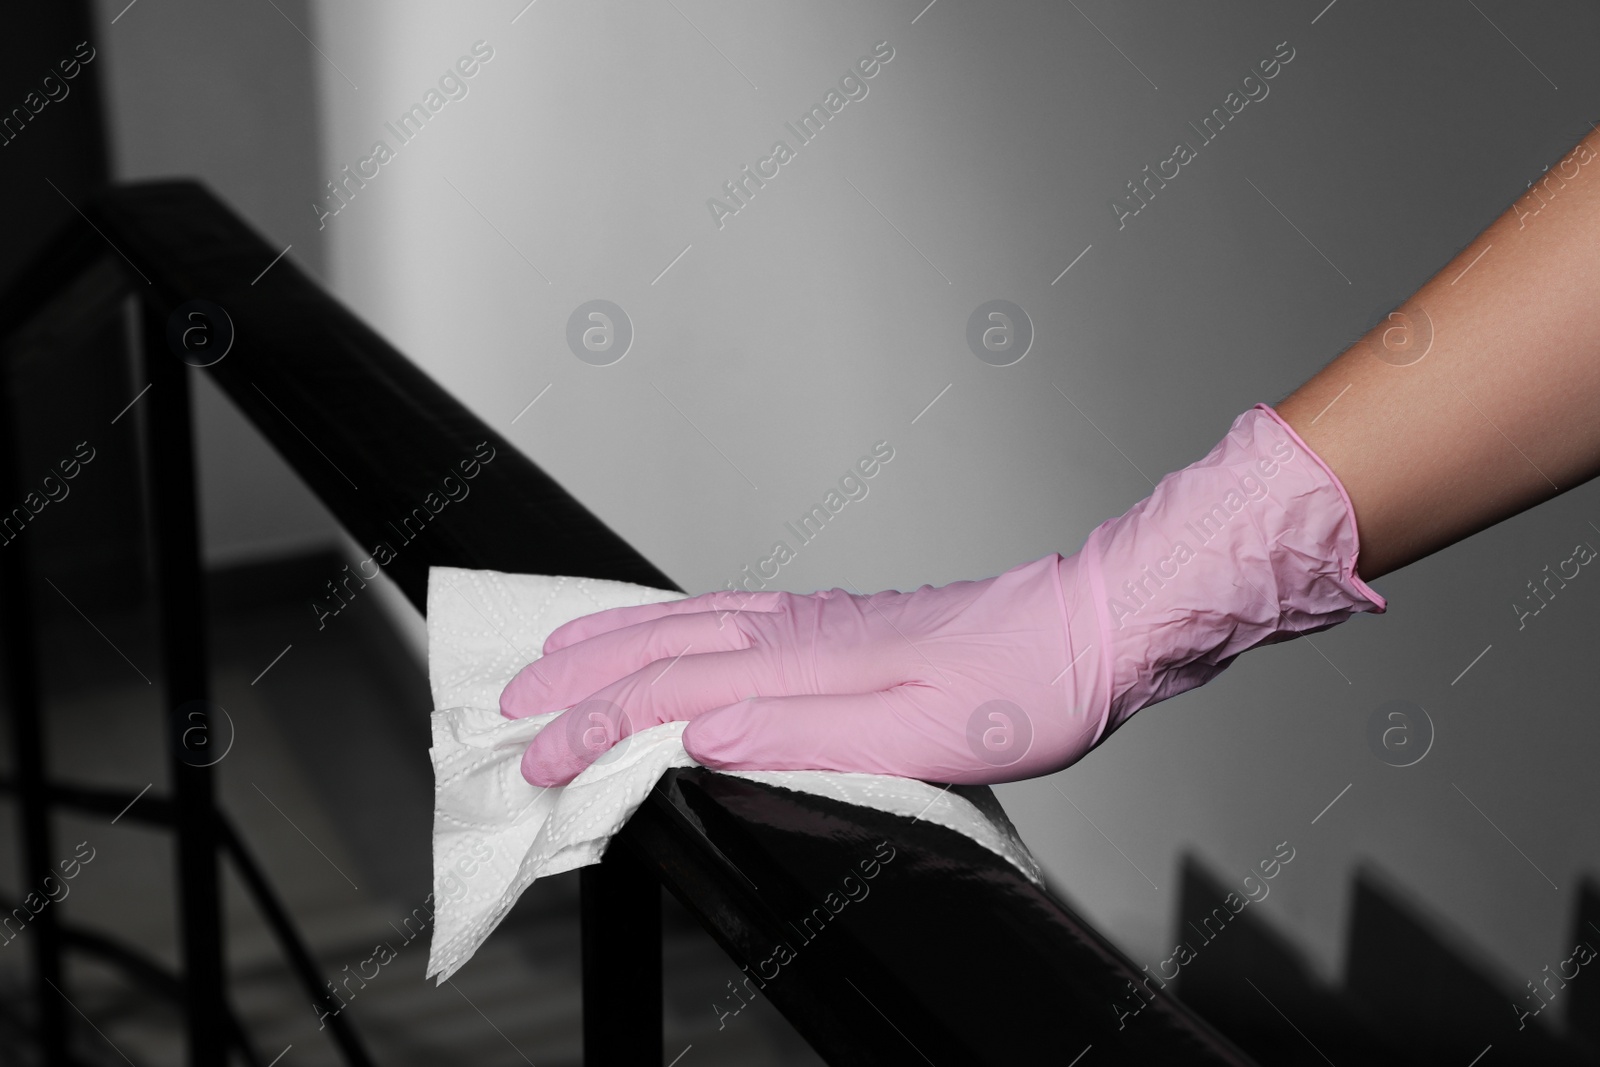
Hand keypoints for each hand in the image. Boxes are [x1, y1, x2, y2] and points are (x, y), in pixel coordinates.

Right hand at [500, 404, 1384, 786]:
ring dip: (611, 638)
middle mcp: (799, 628)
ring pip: (686, 619)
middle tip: (506, 702)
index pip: (671, 693)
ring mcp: (815, 617)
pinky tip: (662, 631)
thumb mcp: (925, 734)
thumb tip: (705, 736)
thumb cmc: (1024, 689)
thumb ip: (806, 733)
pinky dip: (669, 620)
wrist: (1088, 630)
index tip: (537, 759)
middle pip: (660, 644)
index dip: (595, 726)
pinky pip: (725, 612)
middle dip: (577, 676)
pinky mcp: (835, 621)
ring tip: (552, 652)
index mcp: (809, 662)